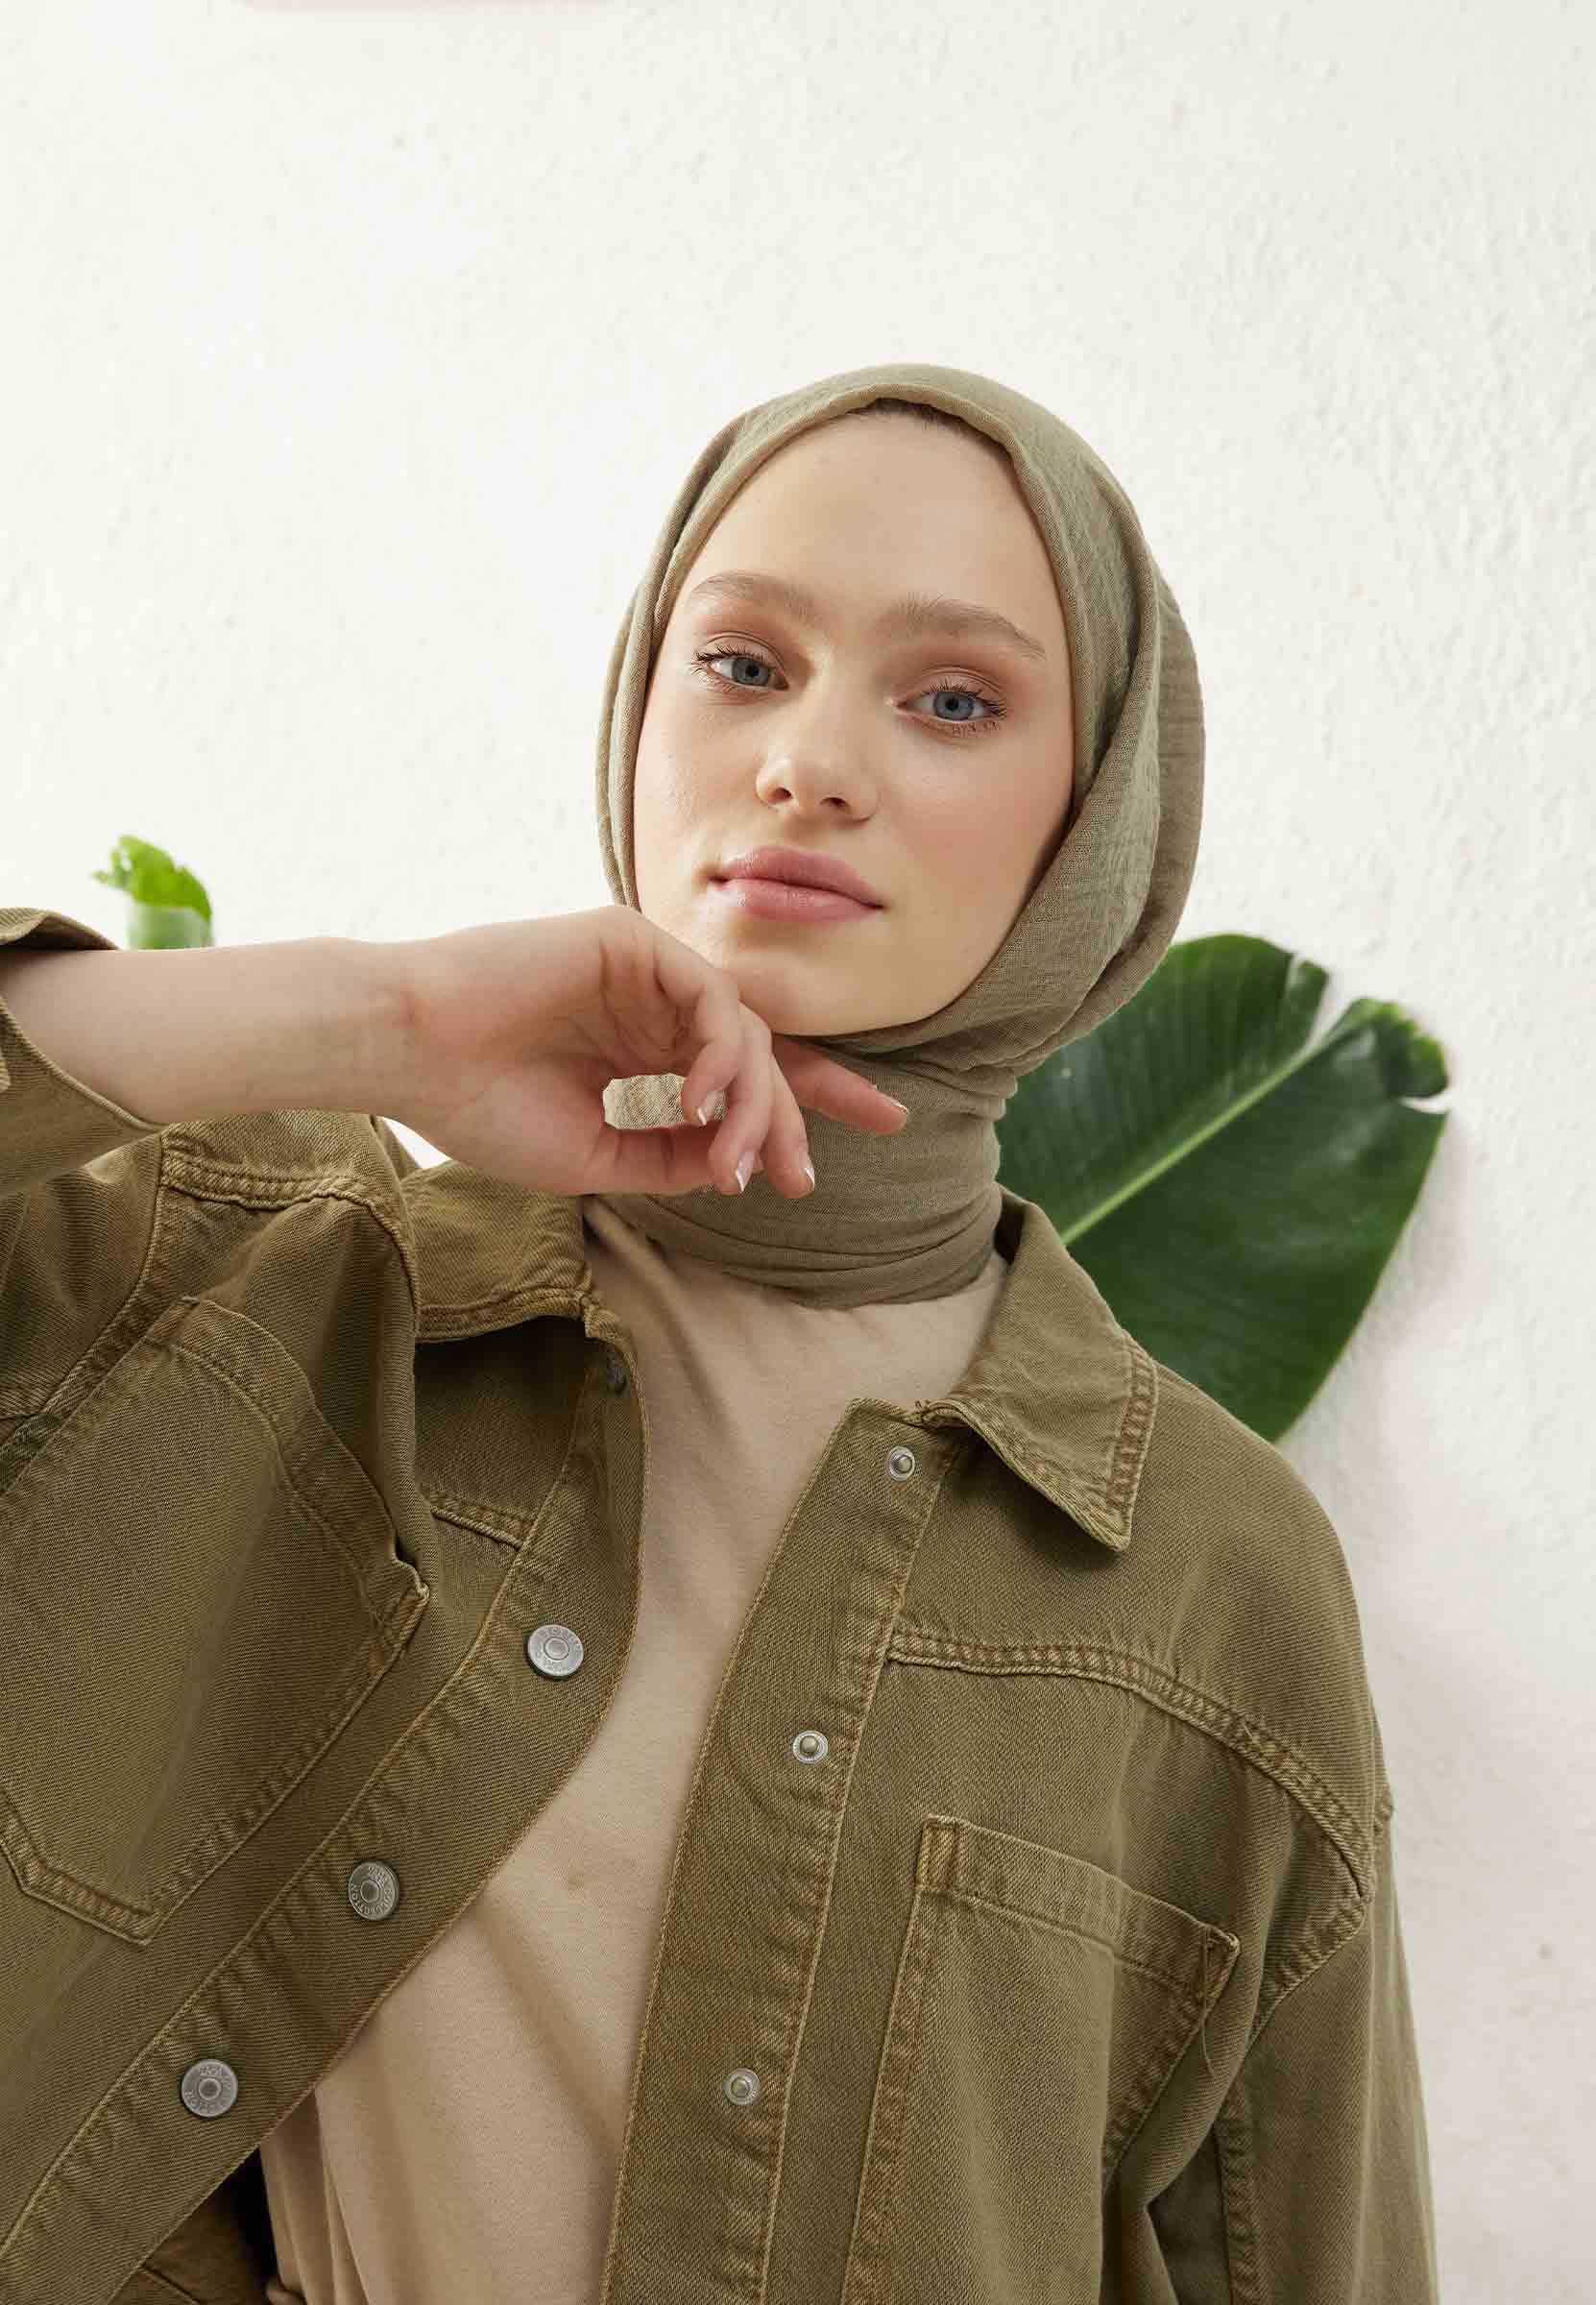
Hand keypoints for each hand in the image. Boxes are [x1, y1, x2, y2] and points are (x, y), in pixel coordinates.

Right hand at [388, 907, 907, 1198]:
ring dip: (753, 1105)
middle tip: (809, 1175)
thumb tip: (739, 1165)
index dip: (806, 1099)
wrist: (407, 1054)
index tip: (879, 1129)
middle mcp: (651, 1001)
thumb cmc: (480, 1106)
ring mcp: (644, 966)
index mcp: (640, 1045)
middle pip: (761, 1049)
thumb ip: (668, 1155)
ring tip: (738, 1165)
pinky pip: (710, 998)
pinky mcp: (632, 938)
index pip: (741, 1070)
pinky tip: (702, 1104)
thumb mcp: (595, 1155)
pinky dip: (721, 1055)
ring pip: (743, 1032)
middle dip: (805, 1108)